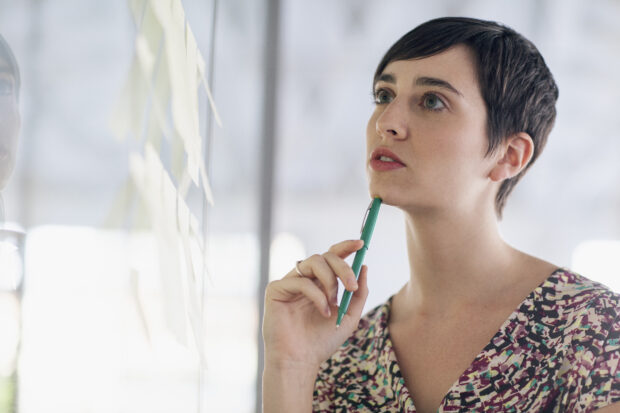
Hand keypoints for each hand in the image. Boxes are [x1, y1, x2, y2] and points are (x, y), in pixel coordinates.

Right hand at [262, 239, 369, 371]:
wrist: (300, 361)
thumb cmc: (321, 341)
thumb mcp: (349, 316)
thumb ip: (359, 293)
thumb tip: (364, 266)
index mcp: (320, 282)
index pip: (332, 256)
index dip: (345, 247)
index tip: (361, 244)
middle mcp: (305, 278)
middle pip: (325, 256)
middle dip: (343, 268)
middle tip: (352, 286)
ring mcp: (290, 282)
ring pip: (313, 262)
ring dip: (330, 280)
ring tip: (334, 302)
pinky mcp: (276, 289)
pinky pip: (301, 281)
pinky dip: (317, 296)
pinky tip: (323, 313)